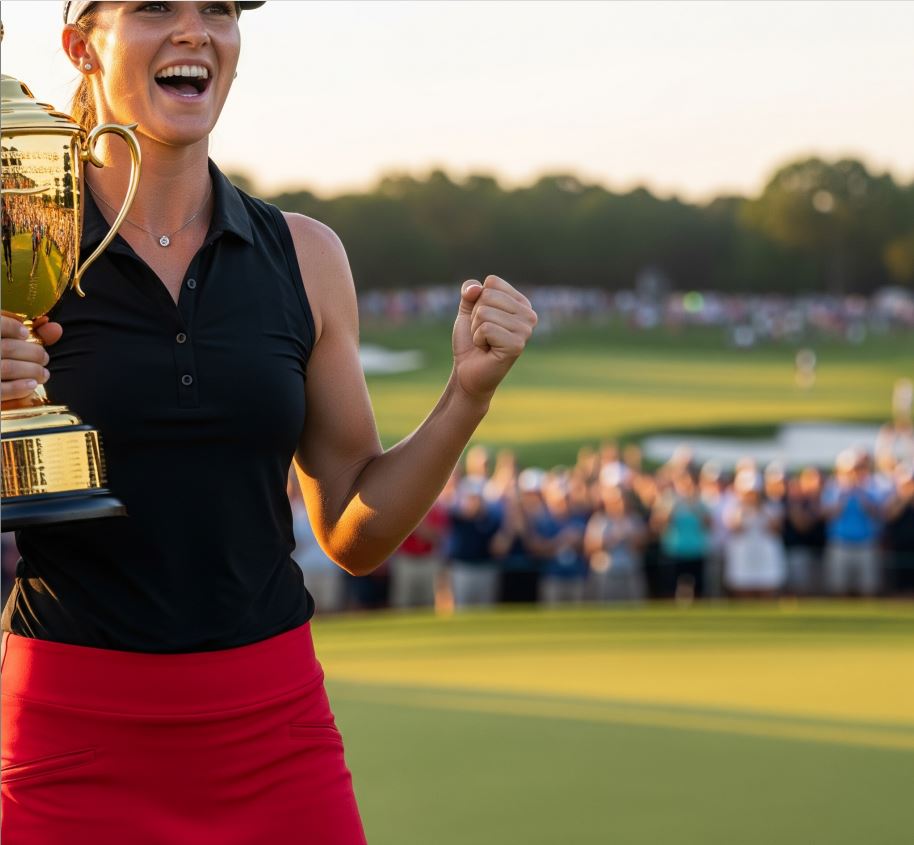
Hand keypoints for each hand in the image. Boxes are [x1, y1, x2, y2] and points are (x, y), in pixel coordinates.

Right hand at [1, 313, 62, 402]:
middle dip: (33, 353)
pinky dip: (19, 387)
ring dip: (32, 371)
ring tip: (43, 373)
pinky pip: (0, 391)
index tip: (25, 333)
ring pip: (7, 368)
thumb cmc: (0, 355)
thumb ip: (28, 332)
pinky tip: (31, 384)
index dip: (11, 326)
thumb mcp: (2, 339)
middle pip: (7, 348)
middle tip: (44, 358)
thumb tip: (56, 328)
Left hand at [452, 275, 536, 401]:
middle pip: (488, 296)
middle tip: (484, 334)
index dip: (478, 301)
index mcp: (521, 303)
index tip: (484, 320)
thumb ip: (471, 291)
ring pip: (484, 312)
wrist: (467, 371)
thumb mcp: (468, 310)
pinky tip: (487, 350)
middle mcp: (529, 315)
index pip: (492, 282)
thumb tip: (476, 288)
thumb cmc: (471, 341)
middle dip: (476, 316)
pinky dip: (478, 340)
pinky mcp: (517, 345)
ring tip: (485, 343)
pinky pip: (486, 328)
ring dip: (476, 329)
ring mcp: (526, 331)